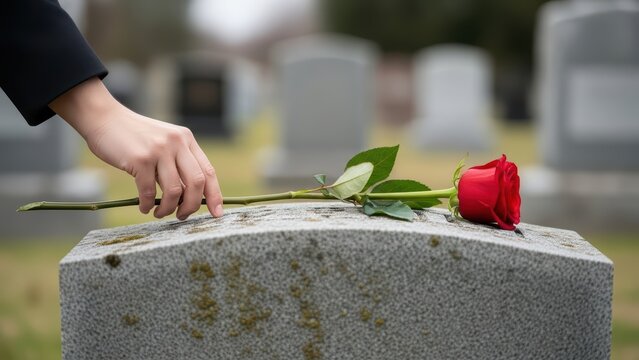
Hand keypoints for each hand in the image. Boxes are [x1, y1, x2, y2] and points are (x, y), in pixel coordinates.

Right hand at [49, 77, 222, 219]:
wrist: (104, 118)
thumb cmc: (134, 137)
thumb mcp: (164, 142)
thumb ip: (179, 162)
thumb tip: (191, 197)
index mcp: (186, 140)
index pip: (209, 172)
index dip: (215, 195)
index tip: (217, 213)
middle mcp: (177, 143)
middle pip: (197, 183)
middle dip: (192, 206)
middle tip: (181, 216)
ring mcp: (159, 150)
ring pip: (174, 191)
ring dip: (168, 208)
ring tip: (159, 213)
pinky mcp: (140, 159)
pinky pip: (149, 192)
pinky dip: (147, 205)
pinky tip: (144, 207)